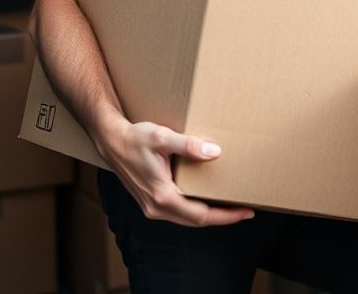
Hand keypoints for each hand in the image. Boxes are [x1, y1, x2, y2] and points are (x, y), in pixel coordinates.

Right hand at [100, 118, 253, 226]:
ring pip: (187, 218)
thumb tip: (214, 152)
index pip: (201, 214)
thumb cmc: (135, 138)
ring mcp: (152, 207)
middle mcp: (156, 207)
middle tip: (246, 210)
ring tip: (231, 205)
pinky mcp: (151, 201)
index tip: (246, 212)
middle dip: (223, 217)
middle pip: (196, 221)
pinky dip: (196, 209)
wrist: (111, 141)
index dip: (226, 216)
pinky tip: (207, 198)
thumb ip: (188, 145)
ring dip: (210, 214)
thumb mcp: (163, 137)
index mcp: (162, 196)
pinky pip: (179, 212)